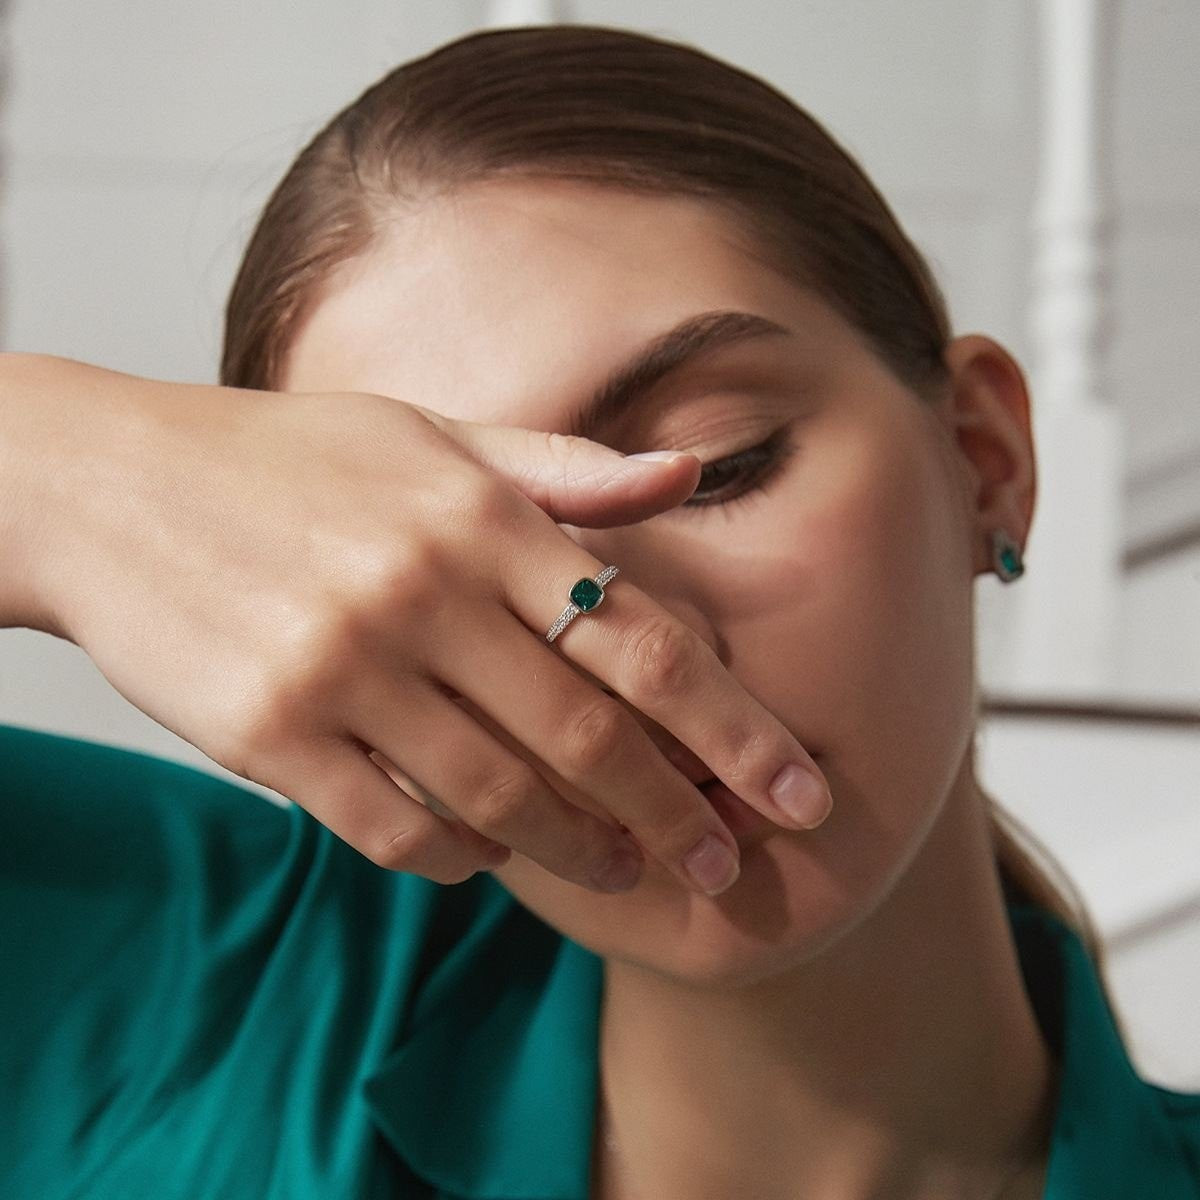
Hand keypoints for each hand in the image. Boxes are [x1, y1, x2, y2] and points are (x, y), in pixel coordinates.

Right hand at [34, 366, 831, 894]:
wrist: (114, 483)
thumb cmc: (296, 462)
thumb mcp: (432, 436)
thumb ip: (564, 468)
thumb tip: (687, 475)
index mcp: (481, 514)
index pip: (642, 638)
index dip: (734, 726)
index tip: (797, 791)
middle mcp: (423, 590)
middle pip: (588, 735)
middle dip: (677, 811)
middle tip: (724, 861)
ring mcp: (345, 666)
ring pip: (499, 793)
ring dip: (578, 847)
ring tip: (626, 867)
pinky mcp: (272, 732)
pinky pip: (395, 825)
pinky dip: (457, 854)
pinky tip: (489, 856)